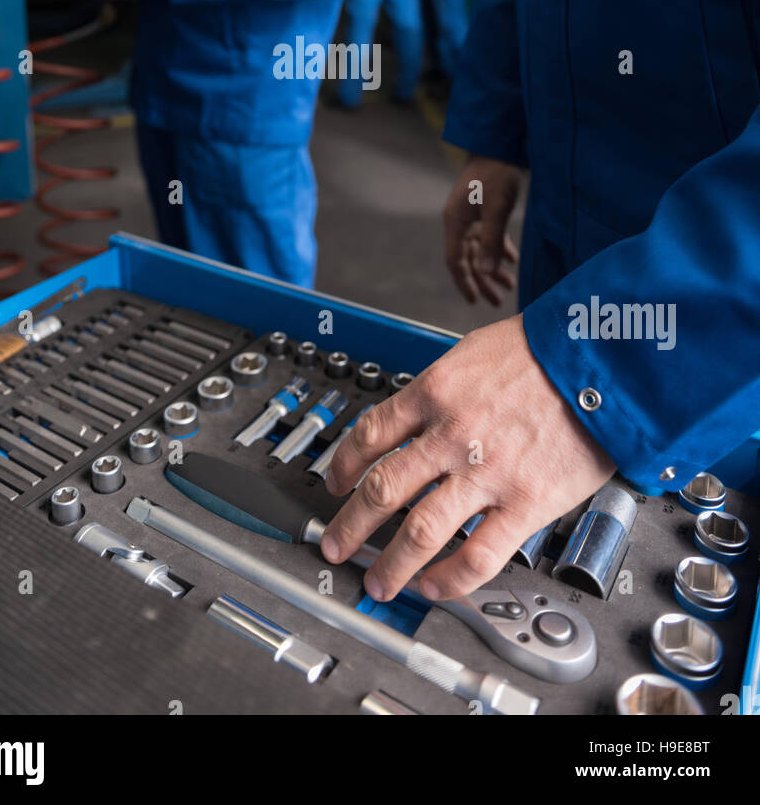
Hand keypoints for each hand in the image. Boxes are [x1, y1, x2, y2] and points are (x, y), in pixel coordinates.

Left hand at [322, 315, 615, 601]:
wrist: (602, 358)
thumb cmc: (546, 351)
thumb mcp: (476, 353)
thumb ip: (444, 392)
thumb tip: (418, 421)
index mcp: (436, 391)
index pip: (370, 434)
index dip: (344, 465)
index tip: (336, 481)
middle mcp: (452, 433)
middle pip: (382, 489)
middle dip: (349, 524)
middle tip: (334, 543)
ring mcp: (487, 473)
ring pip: (420, 530)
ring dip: (390, 563)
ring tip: (379, 583)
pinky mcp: (526, 502)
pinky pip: (477, 554)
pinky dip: (449, 578)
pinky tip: (433, 585)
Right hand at [444, 153, 521, 303]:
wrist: (498, 144)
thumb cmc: (496, 174)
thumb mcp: (497, 209)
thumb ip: (492, 241)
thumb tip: (488, 273)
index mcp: (456, 222)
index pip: (455, 260)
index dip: (464, 282)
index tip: (475, 301)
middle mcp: (459, 222)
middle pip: (468, 258)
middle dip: (482, 280)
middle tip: (497, 301)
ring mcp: (470, 215)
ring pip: (479, 250)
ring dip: (492, 267)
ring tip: (509, 284)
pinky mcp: (482, 209)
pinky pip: (488, 236)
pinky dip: (499, 249)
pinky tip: (512, 261)